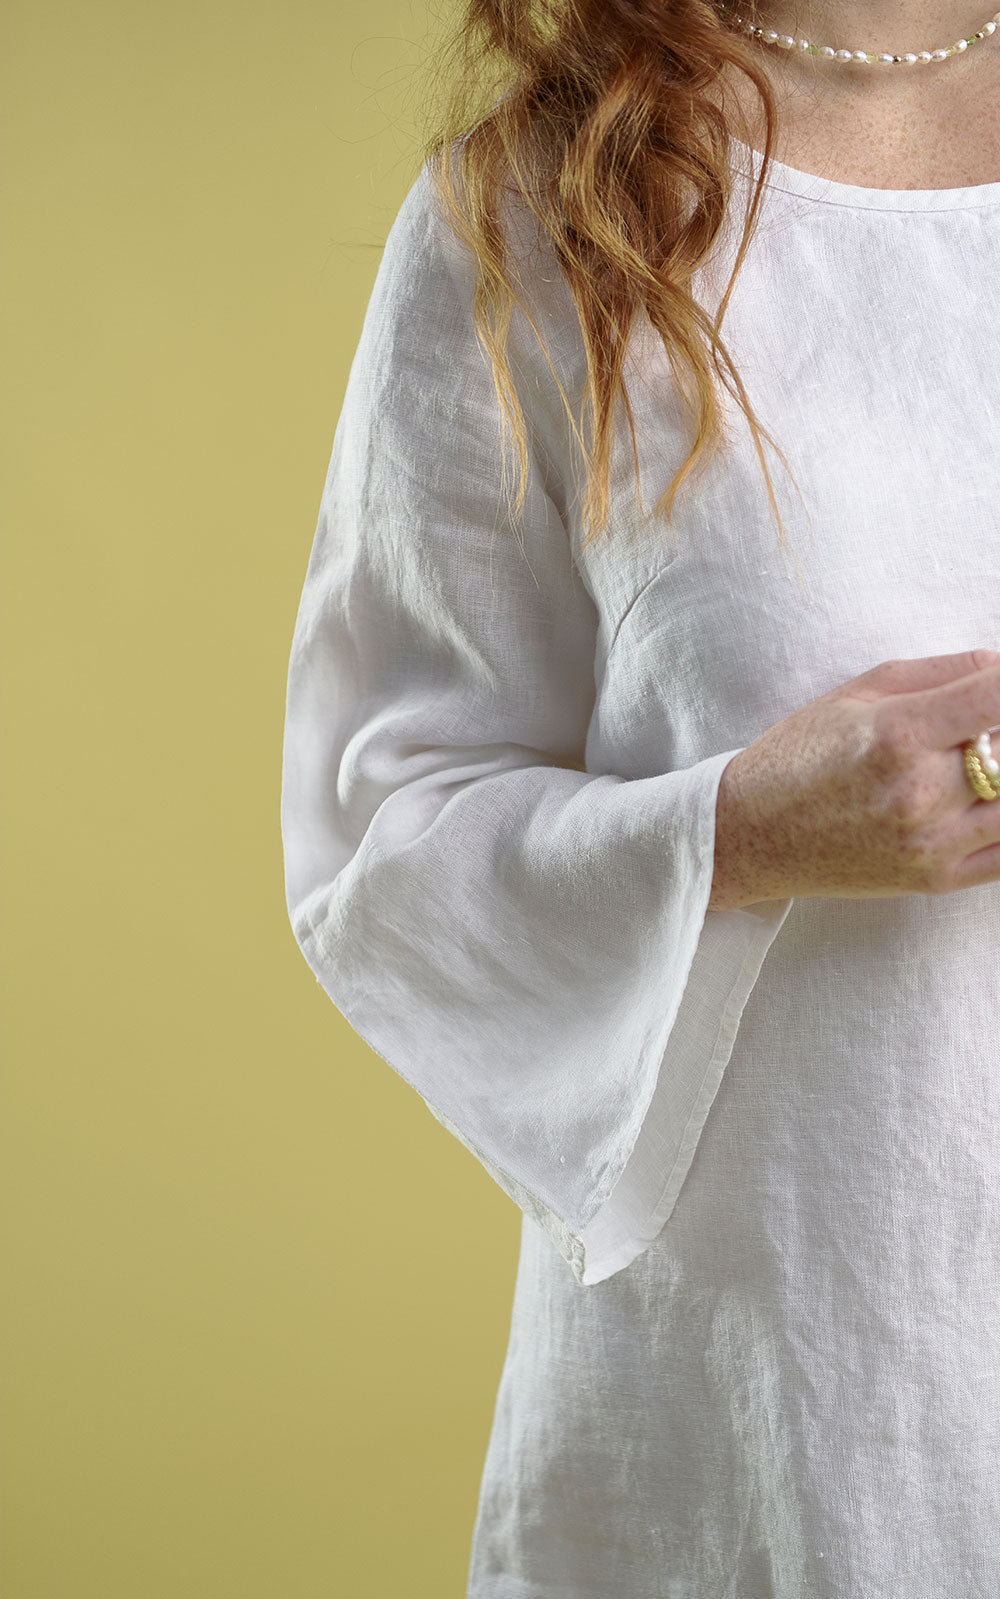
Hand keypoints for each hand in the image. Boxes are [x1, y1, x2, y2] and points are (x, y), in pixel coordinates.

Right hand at [707, 649, 999, 909]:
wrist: (749, 835)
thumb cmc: (797, 755)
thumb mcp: (857, 692)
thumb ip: (940, 672)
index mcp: (900, 734)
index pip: (998, 696)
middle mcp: (922, 791)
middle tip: (978, 727)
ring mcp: (933, 842)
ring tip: (980, 759)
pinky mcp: (937, 879)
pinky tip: (989, 801)